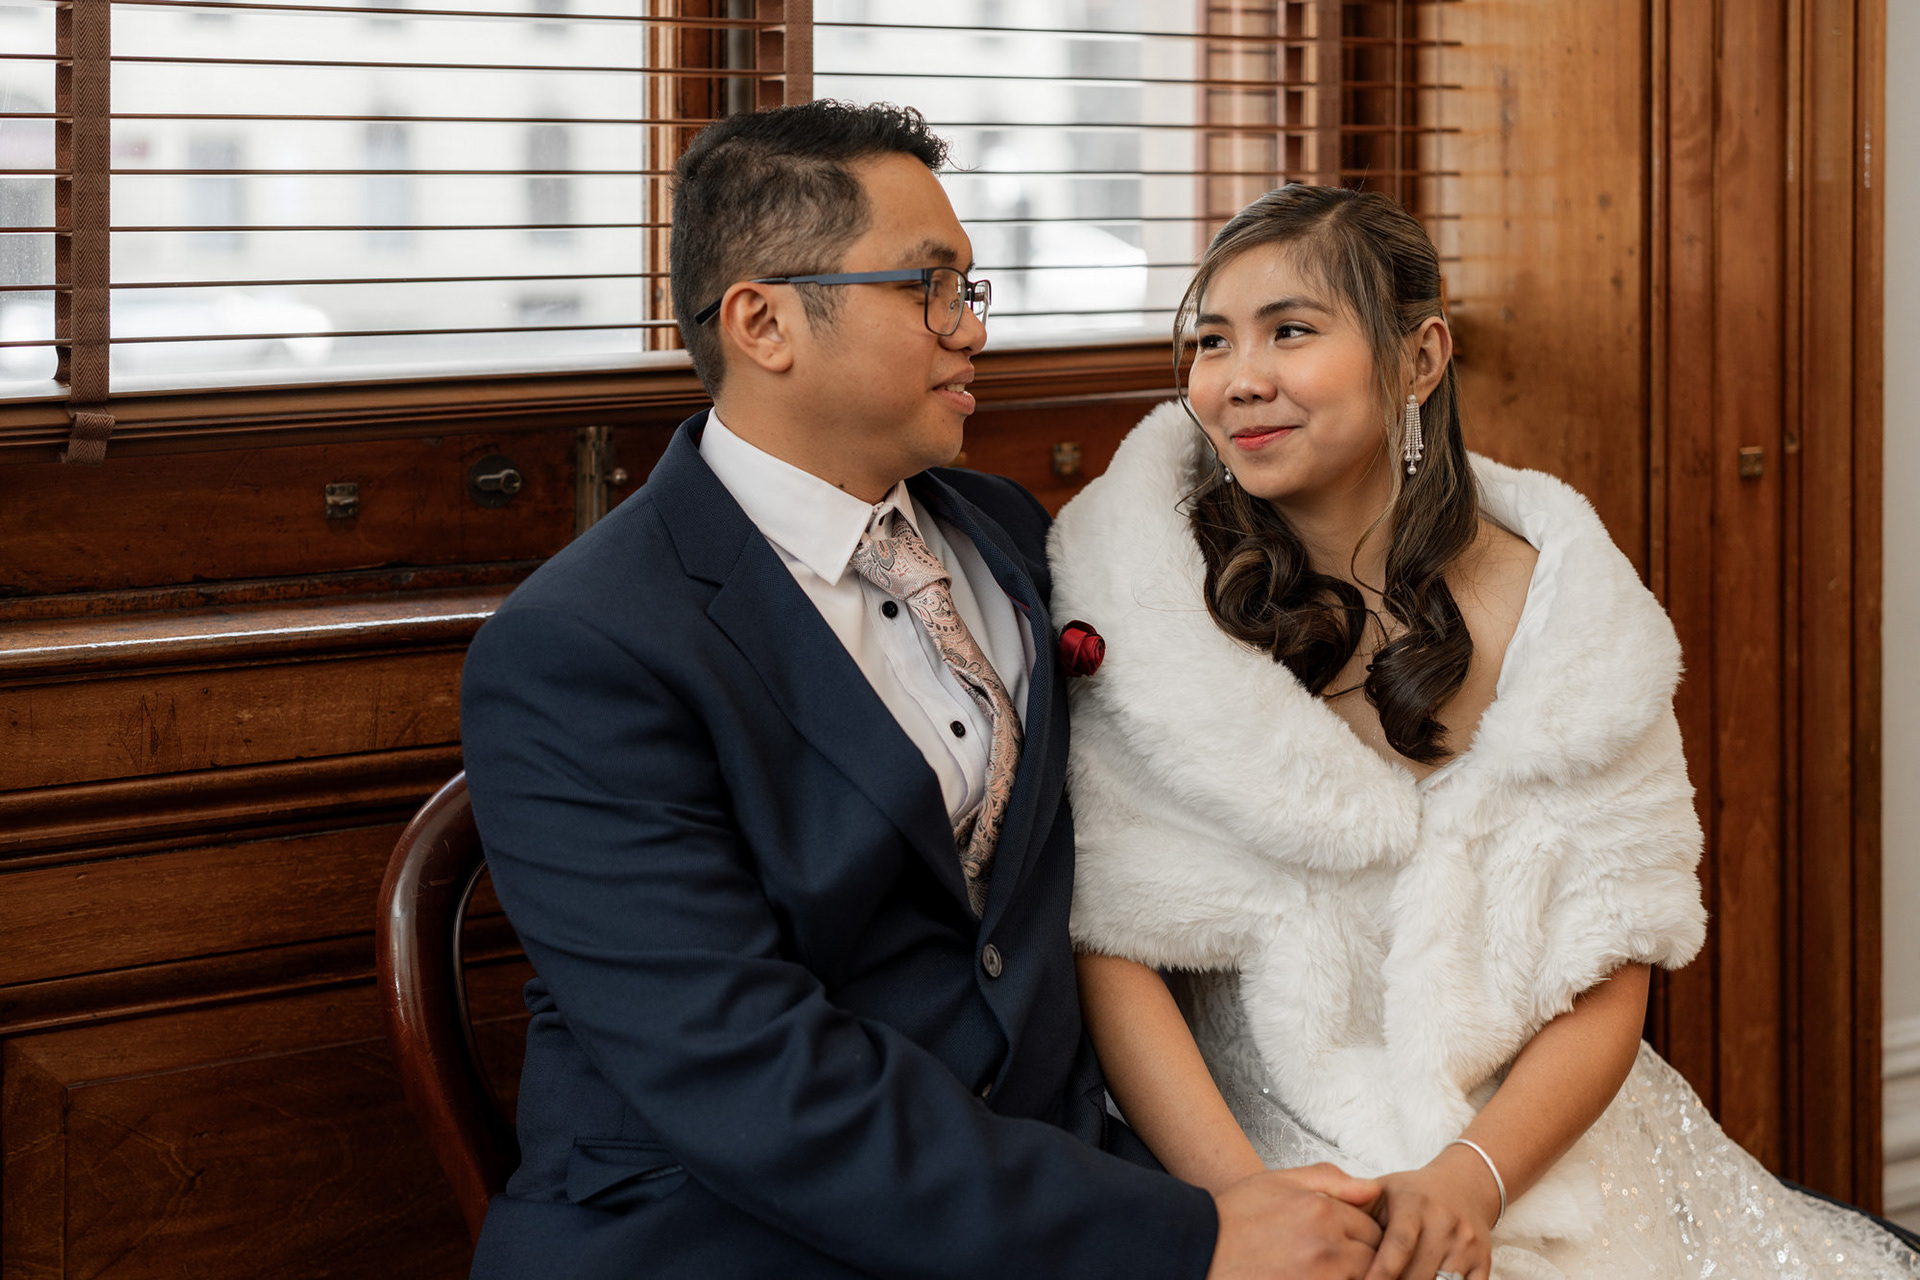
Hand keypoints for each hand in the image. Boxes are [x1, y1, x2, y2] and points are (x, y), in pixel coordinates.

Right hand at [1205, 1163, 1382, 1279]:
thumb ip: (1328, 1179)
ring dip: (1352, 1275)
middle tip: (1336, 1258)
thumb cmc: (1234, 1217)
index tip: (1347, 1241)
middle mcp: (1326, 1244)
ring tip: (1323, 1267)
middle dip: (1363, 1258)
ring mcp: (1321, 1276)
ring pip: (1363, 1279)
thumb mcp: (1276, 1182)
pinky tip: (1314, 1275)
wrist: (1199, 1251)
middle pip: (1373, 1256)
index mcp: (1321, 1209)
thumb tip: (1372, 1190)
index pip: (1371, 1226)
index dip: (1363, 1235)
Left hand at [1360, 1145, 1499, 1279]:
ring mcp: (1467, 1245)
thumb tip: (1322, 1221)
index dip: (1380, 1273)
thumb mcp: (1381, 1191)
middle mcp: (1445, 1224)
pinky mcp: (1484, 1262)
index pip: (1398, 1246)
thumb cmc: (1410, 1194)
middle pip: (1418, 1273)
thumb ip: (1354, 1208)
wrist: (1464, 1187)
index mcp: (1414, 1205)